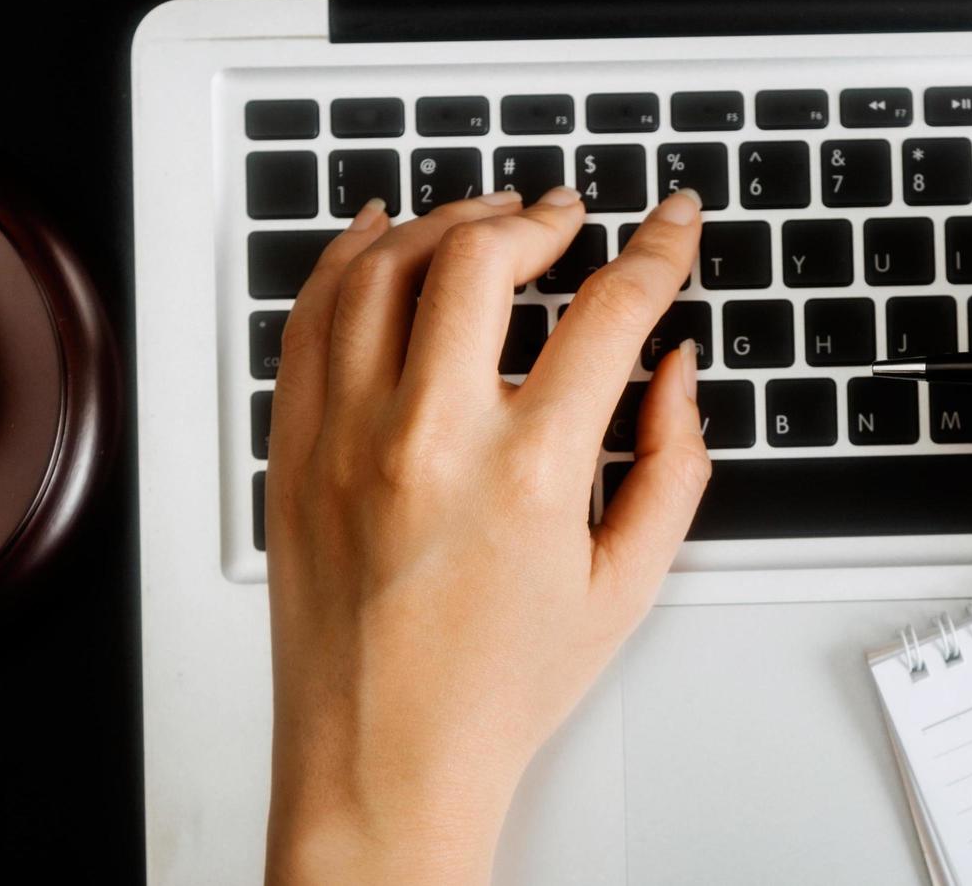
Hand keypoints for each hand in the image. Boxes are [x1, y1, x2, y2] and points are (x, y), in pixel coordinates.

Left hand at [262, 188, 711, 884]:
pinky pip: (310, 316)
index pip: (607, 312)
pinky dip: (346, 258)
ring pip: (385, 269)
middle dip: (540, 217)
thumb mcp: (627, 583)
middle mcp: (430, 439)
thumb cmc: (496, 688)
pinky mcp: (295, 449)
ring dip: (446, 224)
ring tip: (488, 220)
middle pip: (481, 259)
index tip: (670, 224)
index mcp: (529, 473)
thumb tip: (676, 372)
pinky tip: (381, 237)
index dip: (656, 249)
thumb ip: (672, 463)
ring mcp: (347, 437)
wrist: (385, 757)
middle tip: (568, 215)